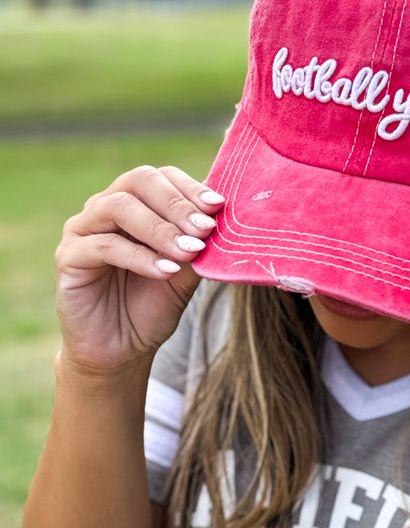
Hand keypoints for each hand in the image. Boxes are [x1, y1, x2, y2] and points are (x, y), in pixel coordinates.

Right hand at [54, 165, 224, 375]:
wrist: (123, 350)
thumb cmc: (154, 306)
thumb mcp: (186, 273)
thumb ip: (199, 244)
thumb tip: (224, 218)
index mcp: (137, 203)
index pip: (162, 177)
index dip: (190, 188)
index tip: (218, 206)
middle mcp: (106, 207)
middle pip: (139, 181)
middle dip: (177, 204)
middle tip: (205, 229)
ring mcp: (83, 229)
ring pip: (120, 208)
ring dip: (160, 228)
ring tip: (189, 251)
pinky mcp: (68, 257)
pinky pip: (104, 246)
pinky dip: (141, 257)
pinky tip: (167, 272)